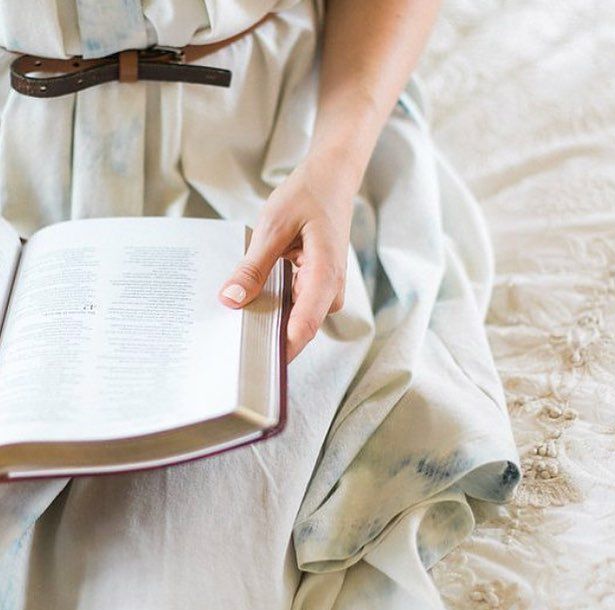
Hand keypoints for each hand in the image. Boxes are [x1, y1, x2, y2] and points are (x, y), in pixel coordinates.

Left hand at [218, 156, 352, 362]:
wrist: (332, 180)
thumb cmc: (308, 196)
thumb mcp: (272, 227)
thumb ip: (253, 267)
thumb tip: (232, 299)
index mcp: (325, 276)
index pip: (302, 328)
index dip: (279, 353)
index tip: (251, 368)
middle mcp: (330, 290)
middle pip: (297, 329)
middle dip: (266, 338)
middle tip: (227, 345)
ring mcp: (326, 291)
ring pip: (295, 320)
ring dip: (268, 321)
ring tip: (235, 321)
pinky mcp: (319, 288)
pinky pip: (295, 307)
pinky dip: (274, 307)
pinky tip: (252, 301)